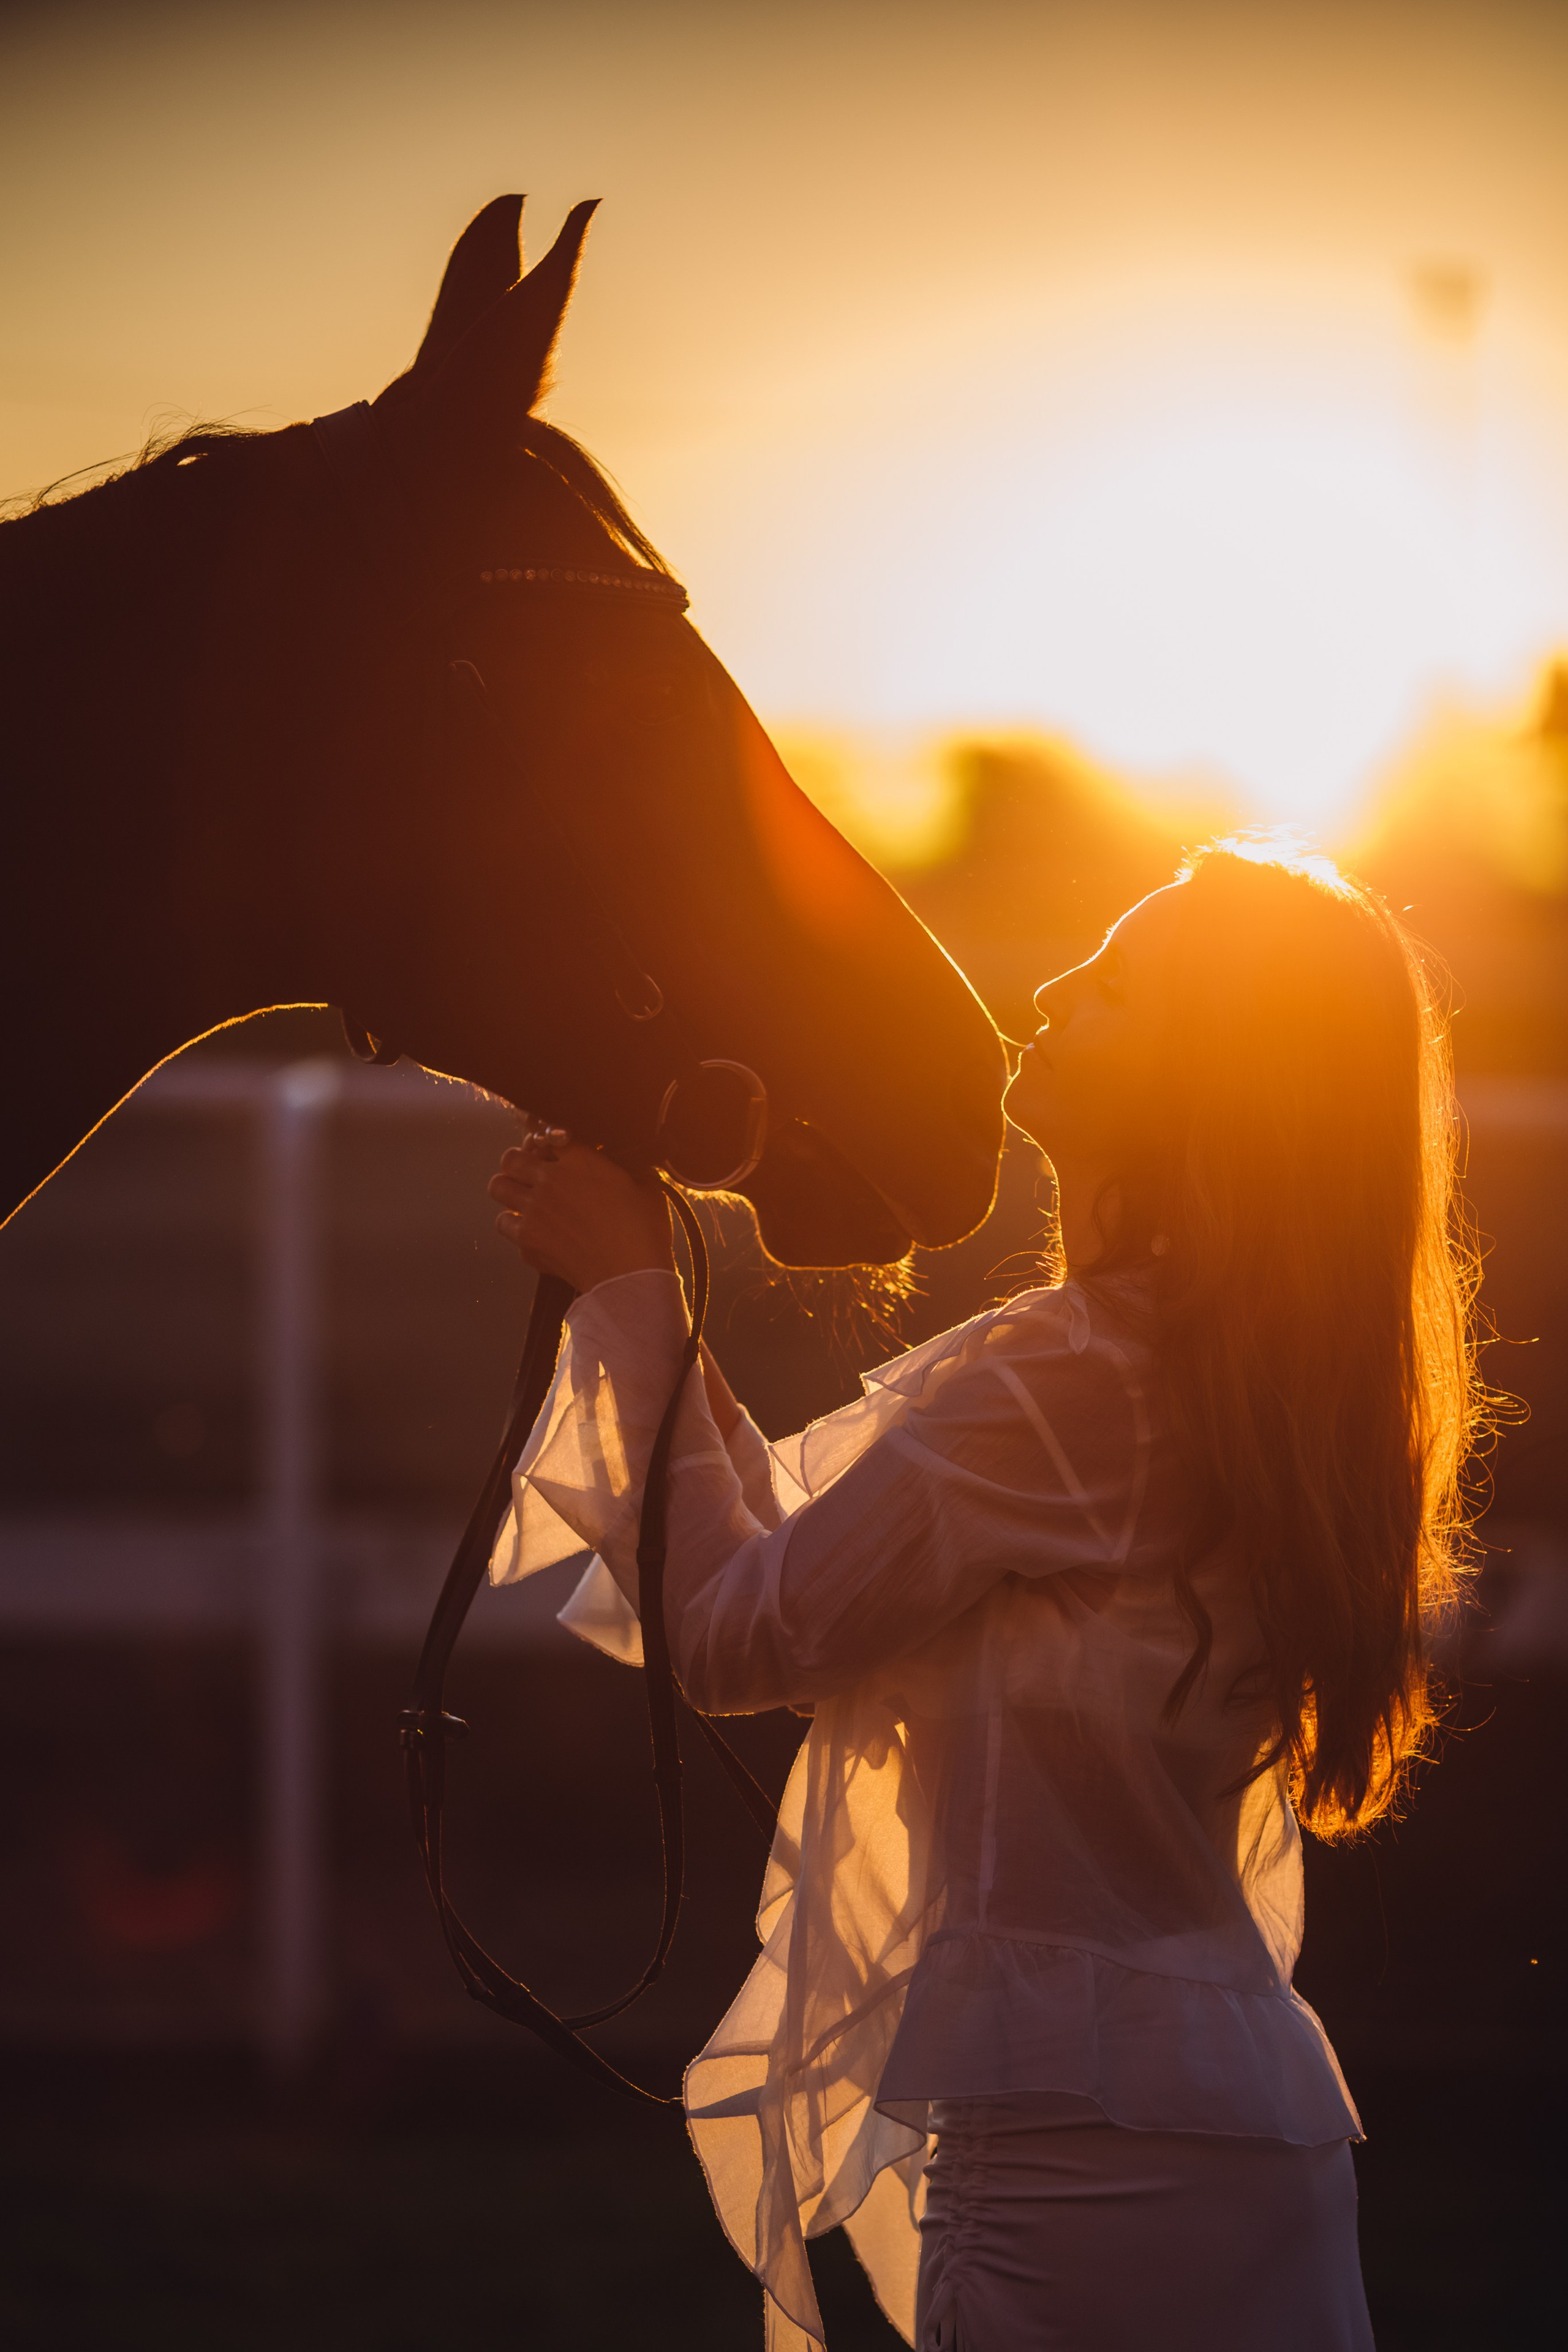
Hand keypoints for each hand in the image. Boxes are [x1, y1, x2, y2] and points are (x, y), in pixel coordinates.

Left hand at [489, 1128, 675, 1292]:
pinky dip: (515, 1227)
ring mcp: (534, 1212)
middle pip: (511, 1158)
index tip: (555, 1150)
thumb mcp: (646, 1187)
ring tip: (523, 1198)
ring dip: (509, 1189)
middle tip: (531, 1172)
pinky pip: (505, 1224)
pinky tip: (533, 1231)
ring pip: (497, 1186)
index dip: (550, 1143)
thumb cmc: (644, 1232)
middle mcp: (549, 1181)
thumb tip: (623, 1168)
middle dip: (519, 1163)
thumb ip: (626, 1170)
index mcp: (580, 1161)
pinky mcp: (527, 1241)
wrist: (630, 1275)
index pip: (549, 1135)